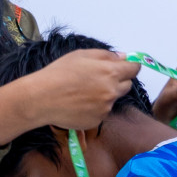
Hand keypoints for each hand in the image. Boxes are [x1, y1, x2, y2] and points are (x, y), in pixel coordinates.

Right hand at [25, 49, 142, 129]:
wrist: (42, 98)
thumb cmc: (58, 73)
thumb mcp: (81, 55)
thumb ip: (106, 55)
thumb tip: (123, 57)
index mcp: (110, 72)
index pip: (134, 69)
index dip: (130, 67)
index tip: (126, 67)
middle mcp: (111, 91)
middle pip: (127, 85)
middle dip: (118, 81)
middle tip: (99, 79)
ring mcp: (105, 108)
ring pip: (113, 99)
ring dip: (105, 95)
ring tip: (83, 92)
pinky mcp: (97, 120)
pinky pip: (102, 112)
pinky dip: (95, 108)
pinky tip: (79, 104)